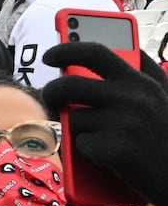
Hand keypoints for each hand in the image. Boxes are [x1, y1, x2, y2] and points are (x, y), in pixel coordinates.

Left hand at [42, 42, 167, 205]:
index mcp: (141, 82)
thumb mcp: (166, 96)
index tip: (49, 56)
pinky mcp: (116, 150)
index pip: (95, 53)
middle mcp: (132, 98)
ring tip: (104, 138)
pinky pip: (80, 144)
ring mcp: (124, 123)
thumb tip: (129, 48)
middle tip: (51, 100)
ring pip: (72, 119)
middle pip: (69, 85)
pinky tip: (110, 157)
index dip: (66, 50)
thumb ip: (148, 71)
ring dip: (79, 130)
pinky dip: (88, 152)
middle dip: (52, 93)